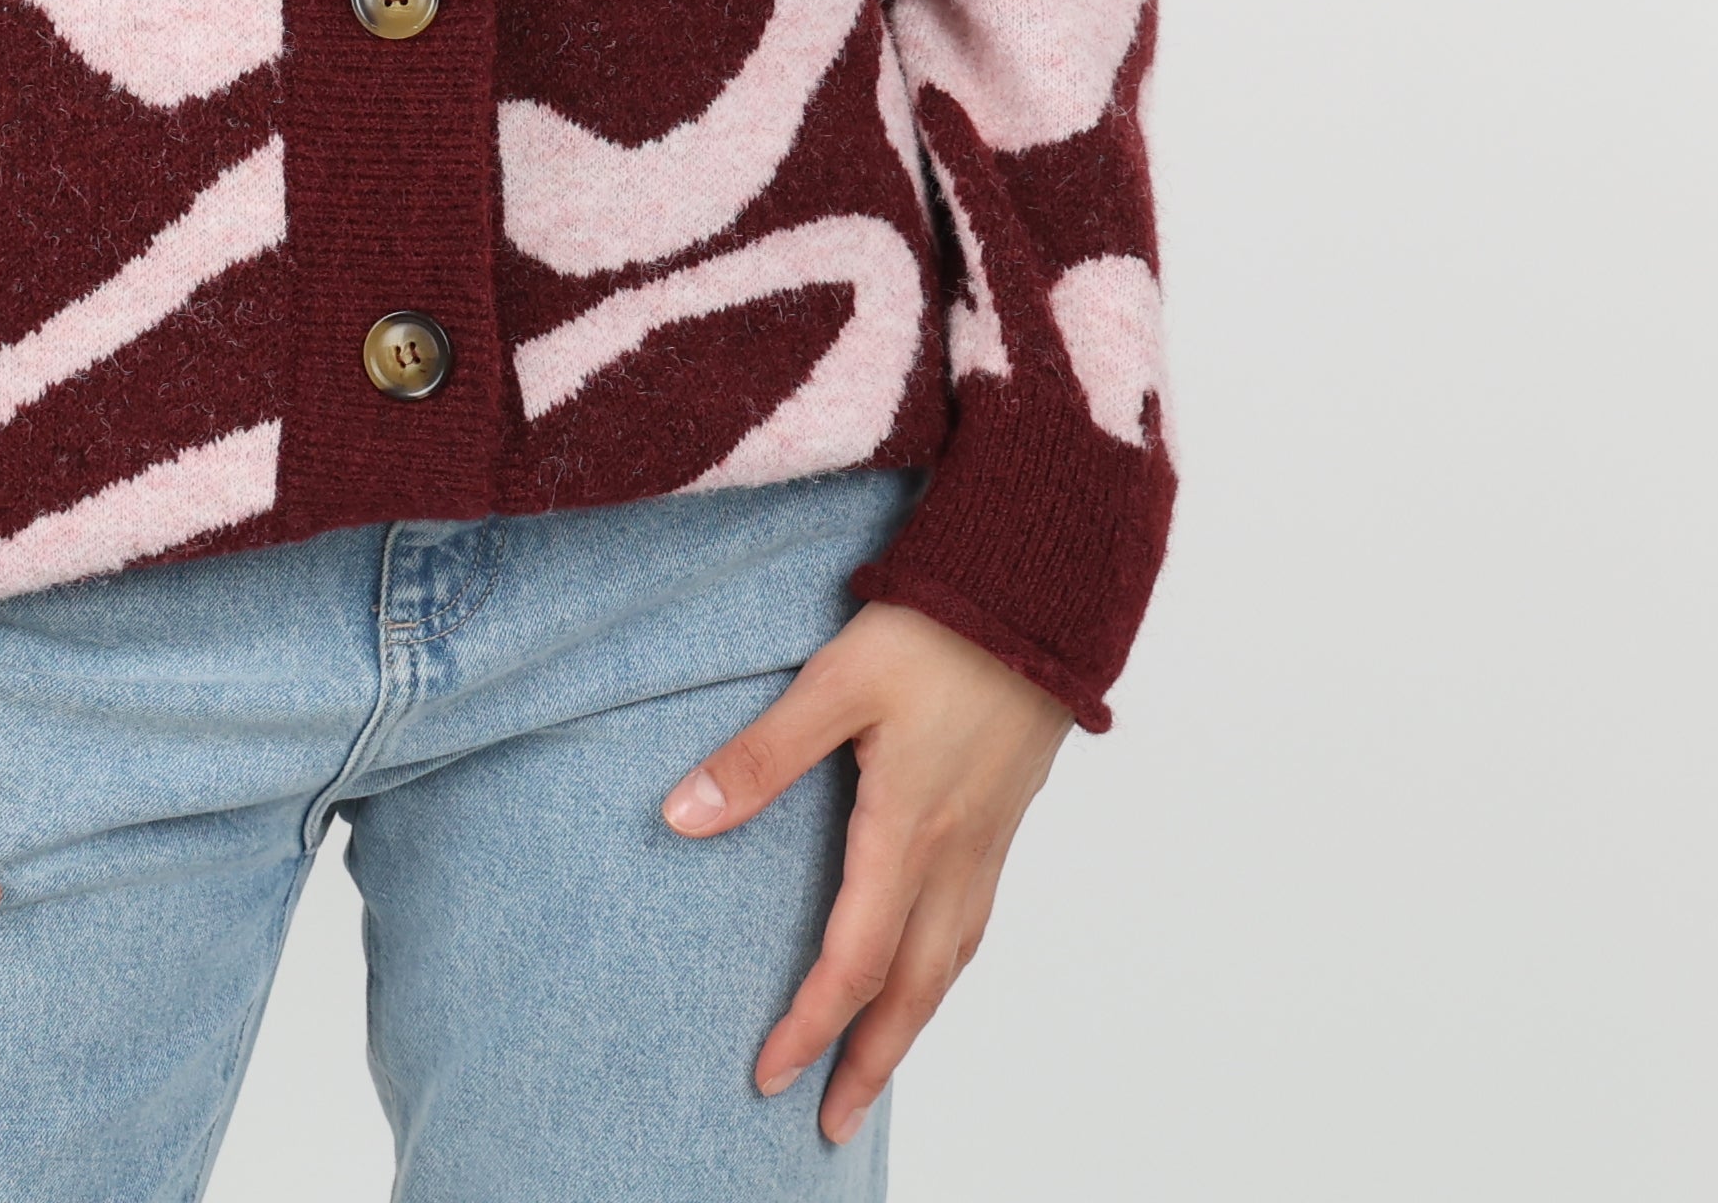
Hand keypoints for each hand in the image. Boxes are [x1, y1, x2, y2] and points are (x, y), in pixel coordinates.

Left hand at [660, 597, 1072, 1146]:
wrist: (1037, 596)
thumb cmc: (933, 631)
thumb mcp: (834, 683)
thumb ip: (761, 756)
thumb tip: (681, 818)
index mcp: (905, 832)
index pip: (851, 963)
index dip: (808, 1026)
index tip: (766, 1077)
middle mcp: (953, 854)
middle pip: (911, 990)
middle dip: (868, 1062)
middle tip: (829, 1121)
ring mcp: (986, 842)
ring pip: (949, 964)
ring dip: (910, 1027)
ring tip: (874, 1069)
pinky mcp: (1003, 820)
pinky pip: (974, 924)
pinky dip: (944, 971)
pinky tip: (929, 971)